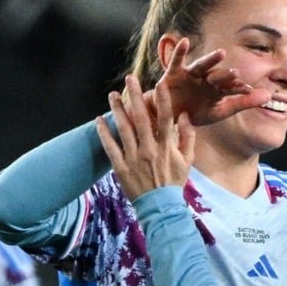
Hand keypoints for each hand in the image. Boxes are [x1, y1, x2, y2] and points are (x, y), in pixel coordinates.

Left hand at [98, 74, 194, 200]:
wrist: (160, 207)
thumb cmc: (174, 182)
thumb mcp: (187, 160)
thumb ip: (188, 137)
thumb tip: (185, 116)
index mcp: (166, 146)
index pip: (165, 118)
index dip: (162, 100)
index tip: (158, 83)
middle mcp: (149, 149)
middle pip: (141, 118)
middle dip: (135, 96)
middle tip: (129, 78)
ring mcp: (133, 158)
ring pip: (123, 129)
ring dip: (117, 110)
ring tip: (112, 95)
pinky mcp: (120, 167)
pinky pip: (110, 147)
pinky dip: (104, 134)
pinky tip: (98, 120)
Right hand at [154, 38, 272, 126]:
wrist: (169, 119)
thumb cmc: (196, 113)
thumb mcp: (221, 111)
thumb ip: (244, 102)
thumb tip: (269, 96)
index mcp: (218, 89)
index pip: (230, 87)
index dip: (237, 88)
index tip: (247, 89)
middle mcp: (206, 79)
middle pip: (217, 76)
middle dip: (225, 75)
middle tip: (235, 73)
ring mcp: (190, 75)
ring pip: (201, 66)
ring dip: (210, 60)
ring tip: (221, 54)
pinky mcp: (174, 73)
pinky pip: (177, 60)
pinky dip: (179, 51)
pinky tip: (184, 41)